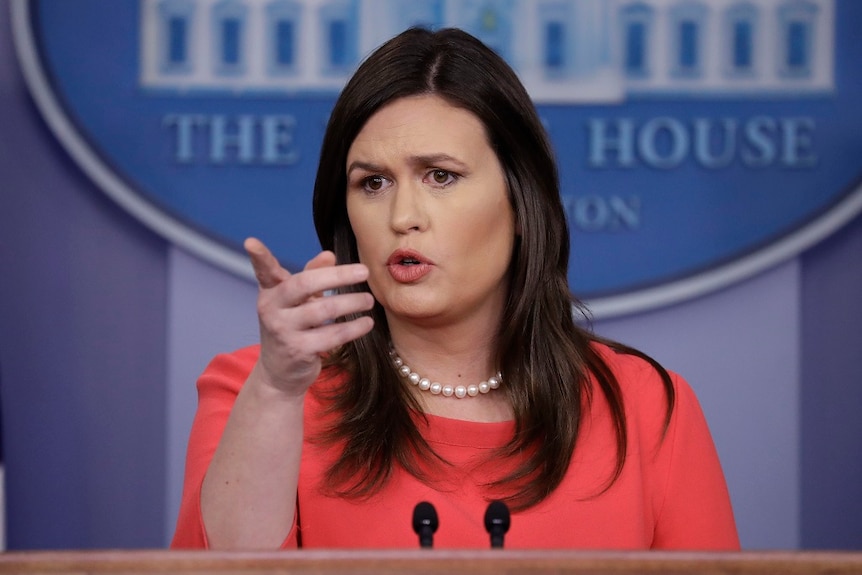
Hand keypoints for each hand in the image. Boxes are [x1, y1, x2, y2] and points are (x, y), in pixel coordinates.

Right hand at [244, 238, 374, 397]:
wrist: (280, 373)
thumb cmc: (292, 328)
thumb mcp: (298, 301)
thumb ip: (312, 275)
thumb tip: (328, 255)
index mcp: (271, 292)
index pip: (264, 271)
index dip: (258, 257)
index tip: (251, 242)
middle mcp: (271, 309)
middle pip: (304, 285)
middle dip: (337, 276)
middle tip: (364, 272)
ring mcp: (283, 330)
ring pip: (324, 310)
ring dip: (352, 303)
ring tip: (368, 300)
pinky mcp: (298, 350)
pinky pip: (332, 335)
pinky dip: (354, 328)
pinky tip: (367, 323)